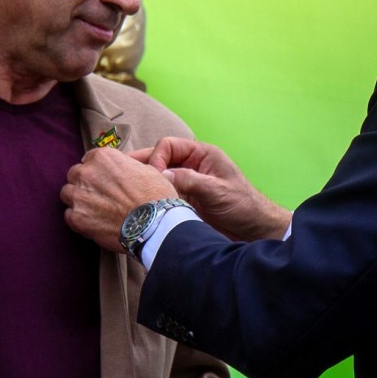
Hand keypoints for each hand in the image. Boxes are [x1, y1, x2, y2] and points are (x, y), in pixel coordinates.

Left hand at [62, 147, 177, 252]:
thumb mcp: (147, 169)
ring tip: (94, 210)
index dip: (97, 170)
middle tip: (99, 195)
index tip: (104, 179)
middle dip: (85, 183)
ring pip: (68, 193)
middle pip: (75, 175)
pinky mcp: (77, 217)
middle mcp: (87, 173)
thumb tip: (126, 169)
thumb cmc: (156, 196)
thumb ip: (126, 166)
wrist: (154, 224)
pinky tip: (94, 223)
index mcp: (103, 157)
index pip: (89, 159)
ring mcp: (79, 195)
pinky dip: (78, 219)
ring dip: (78, 199)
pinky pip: (69, 215)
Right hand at [138, 138, 290, 241]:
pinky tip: (138, 206)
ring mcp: (185, 184)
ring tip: (125, 192)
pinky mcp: (182, 201)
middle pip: (158, 159)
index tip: (152, 177)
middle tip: (123, 179)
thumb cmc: (243, 205)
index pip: (168, 146)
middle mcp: (190, 166)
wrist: (253, 231)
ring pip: (156, 178)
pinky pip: (160, 195)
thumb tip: (160, 175)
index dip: (156, 158)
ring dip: (143, 184)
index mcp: (201, 155)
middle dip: (142, 167)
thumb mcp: (217, 191)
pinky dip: (149, 198)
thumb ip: (190, 181)